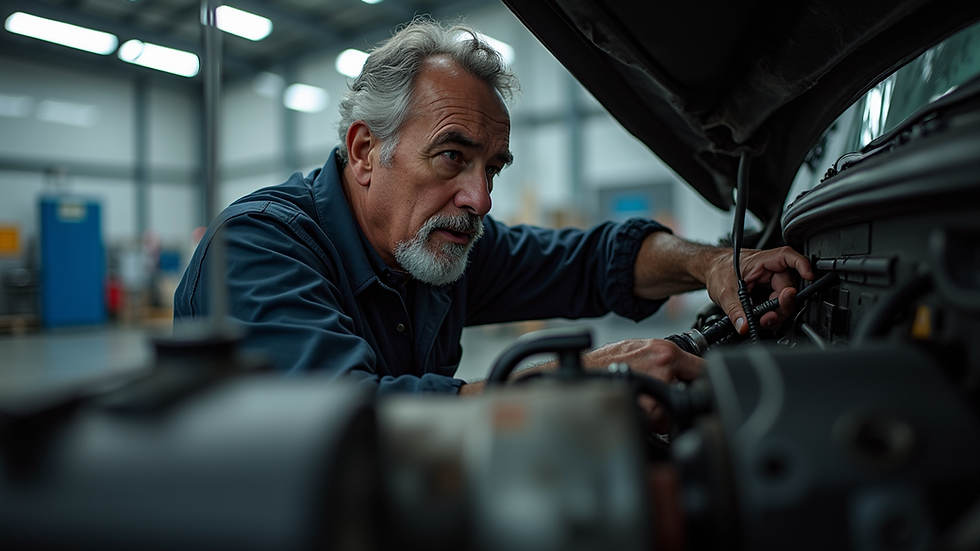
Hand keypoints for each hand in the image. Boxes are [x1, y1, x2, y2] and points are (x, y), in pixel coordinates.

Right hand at [584, 339, 704, 431]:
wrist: (585, 374)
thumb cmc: (606, 362)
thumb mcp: (640, 347)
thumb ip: (665, 357)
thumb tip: (685, 369)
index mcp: (666, 352)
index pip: (702, 366)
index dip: (705, 376)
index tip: (708, 382)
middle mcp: (665, 369)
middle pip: (692, 389)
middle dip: (681, 393)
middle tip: (663, 393)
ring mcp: (659, 391)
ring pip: (678, 408)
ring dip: (668, 410)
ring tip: (648, 401)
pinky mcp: (650, 412)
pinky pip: (664, 423)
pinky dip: (656, 421)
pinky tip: (642, 410)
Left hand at [703, 246, 813, 333]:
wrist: (711, 271)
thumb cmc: (718, 271)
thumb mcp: (724, 292)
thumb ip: (735, 311)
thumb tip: (744, 325)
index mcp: (761, 261)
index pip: (788, 257)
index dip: (802, 265)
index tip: (809, 276)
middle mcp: (770, 269)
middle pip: (788, 287)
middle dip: (781, 306)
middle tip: (768, 317)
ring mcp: (771, 281)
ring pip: (784, 299)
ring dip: (776, 312)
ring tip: (762, 320)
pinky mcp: (768, 292)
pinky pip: (777, 304)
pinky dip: (771, 314)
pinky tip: (762, 318)